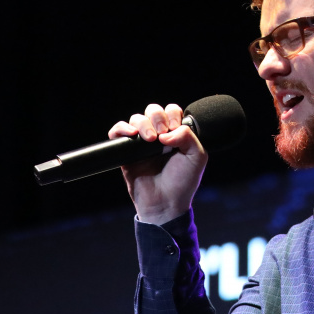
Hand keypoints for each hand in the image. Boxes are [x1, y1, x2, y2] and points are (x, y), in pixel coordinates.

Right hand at [108, 102, 207, 223]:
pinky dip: (121, 129)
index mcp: (175, 134)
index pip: (171, 111)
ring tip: (150, 140)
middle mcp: (158, 136)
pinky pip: (117, 133)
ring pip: (136, 119)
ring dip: (143, 124)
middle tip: (161, 134)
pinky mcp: (126, 153)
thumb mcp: (196, 157)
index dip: (173, 115)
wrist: (166, 203)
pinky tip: (131, 135)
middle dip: (157, 117)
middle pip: (152, 110)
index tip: (175, 128)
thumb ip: (188, 136)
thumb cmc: (182, 182)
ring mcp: (141, 144)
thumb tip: (166, 132)